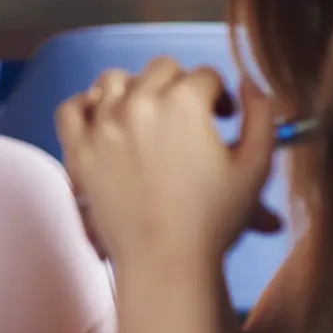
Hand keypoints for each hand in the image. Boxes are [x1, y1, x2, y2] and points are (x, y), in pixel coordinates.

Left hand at [54, 57, 280, 269]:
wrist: (166, 261)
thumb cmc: (215, 219)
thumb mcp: (257, 167)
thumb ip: (261, 116)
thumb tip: (250, 83)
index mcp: (184, 103)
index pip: (205, 76)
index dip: (220, 96)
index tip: (223, 119)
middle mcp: (139, 104)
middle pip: (161, 70)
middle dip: (181, 87)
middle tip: (188, 120)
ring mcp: (102, 125)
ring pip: (114, 80)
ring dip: (134, 89)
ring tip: (147, 116)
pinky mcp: (78, 149)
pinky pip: (72, 108)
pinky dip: (86, 106)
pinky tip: (103, 118)